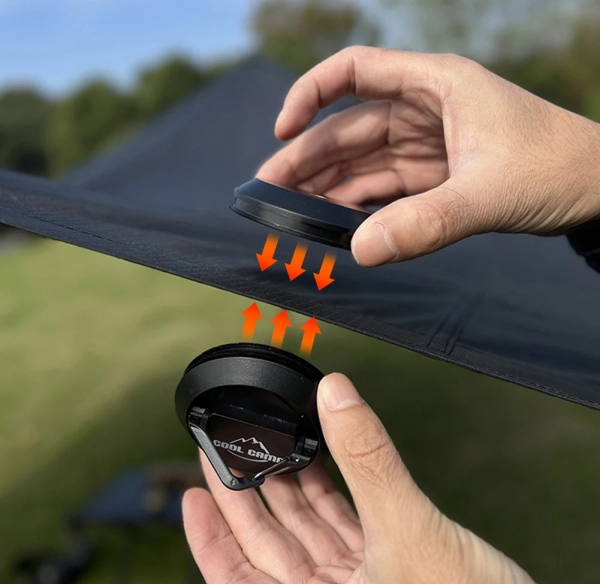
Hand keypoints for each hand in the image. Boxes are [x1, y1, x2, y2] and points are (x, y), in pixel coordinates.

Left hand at [183, 373, 557, 583]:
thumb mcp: (409, 533)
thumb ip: (369, 459)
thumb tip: (336, 391)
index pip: (236, 578)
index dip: (209, 534)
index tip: (192, 493)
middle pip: (269, 545)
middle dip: (250, 494)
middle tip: (228, 451)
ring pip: (307, 533)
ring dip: (290, 489)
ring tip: (270, 447)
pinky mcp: (388, 572)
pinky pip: (343, 528)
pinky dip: (330, 494)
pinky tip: (319, 463)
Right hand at [257, 46, 599, 266]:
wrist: (597, 189)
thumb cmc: (556, 168)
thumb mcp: (489, 194)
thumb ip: (425, 224)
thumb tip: (361, 252)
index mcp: (434, 85)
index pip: (354, 72)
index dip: (309, 95)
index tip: (281, 131)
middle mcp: (423, 110)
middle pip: (347, 126)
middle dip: (307, 157)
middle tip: (269, 191)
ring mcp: (427, 145)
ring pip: (362, 160)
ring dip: (326, 185)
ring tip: (291, 212)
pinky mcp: (434, 176)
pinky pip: (383, 187)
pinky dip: (358, 204)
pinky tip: (335, 222)